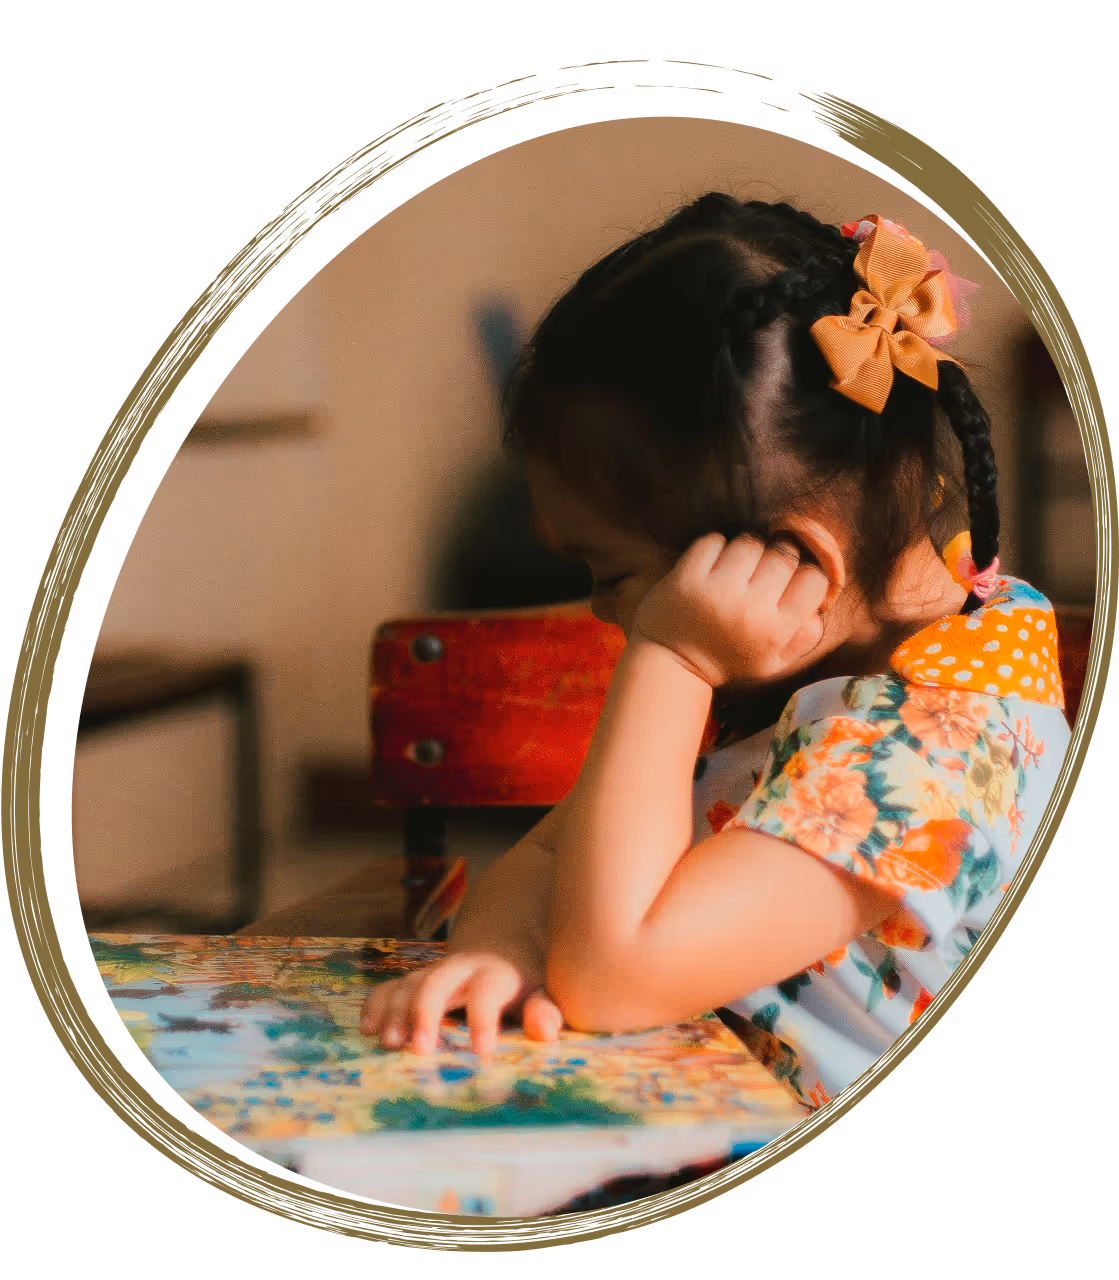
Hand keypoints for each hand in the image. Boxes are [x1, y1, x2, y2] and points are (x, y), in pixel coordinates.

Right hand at [359, 951, 563, 1058]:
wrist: (503, 945)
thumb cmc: (526, 980)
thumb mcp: (544, 990)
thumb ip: (545, 1010)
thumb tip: (546, 1031)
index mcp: (495, 974)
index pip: (487, 993)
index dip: (483, 1019)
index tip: (482, 1051)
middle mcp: (461, 969)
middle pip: (438, 982)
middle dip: (425, 1013)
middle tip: (419, 1049)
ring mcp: (435, 972)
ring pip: (410, 984)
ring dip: (396, 1012)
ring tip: (388, 1043)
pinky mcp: (417, 979)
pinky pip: (391, 986)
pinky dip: (377, 1004)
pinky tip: (367, 1028)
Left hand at [632, 532, 828, 686]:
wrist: (671, 662)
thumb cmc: (728, 658)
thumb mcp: (773, 662)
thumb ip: (804, 636)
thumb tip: (822, 603)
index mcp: (775, 632)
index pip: (815, 579)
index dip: (805, 575)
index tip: (789, 582)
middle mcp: (750, 610)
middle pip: (784, 554)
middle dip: (776, 558)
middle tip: (760, 573)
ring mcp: (716, 592)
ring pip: (750, 542)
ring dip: (745, 550)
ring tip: (735, 569)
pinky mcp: (687, 577)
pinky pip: (714, 540)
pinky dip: (715, 547)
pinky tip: (712, 566)